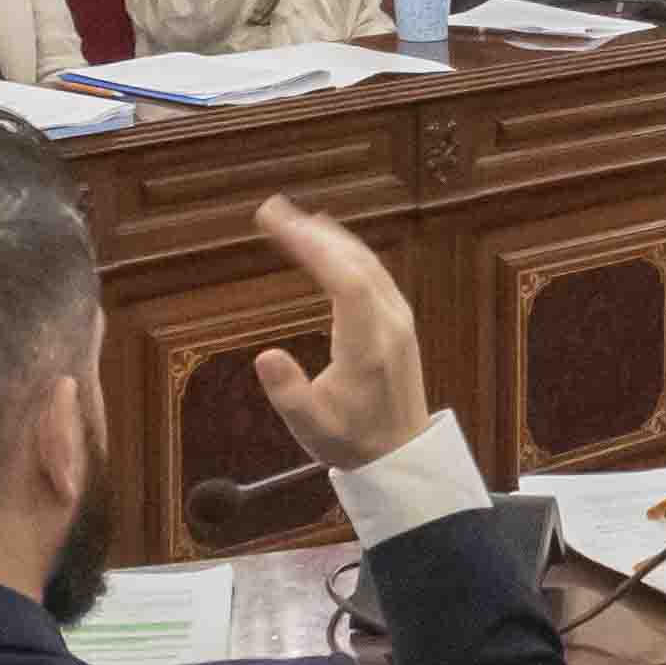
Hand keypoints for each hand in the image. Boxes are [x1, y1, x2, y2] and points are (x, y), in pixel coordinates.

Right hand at [246, 194, 432, 471]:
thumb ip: (288, 392)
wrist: (401, 454)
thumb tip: (264, 356)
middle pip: (355, 262)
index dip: (311, 246)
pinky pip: (375, 273)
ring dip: (331, 237)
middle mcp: (390, 323)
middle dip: (314, 232)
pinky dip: (348, 252)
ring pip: (368, 264)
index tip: (276, 223)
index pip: (343, 280)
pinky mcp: (400, 322)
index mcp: (367, 345)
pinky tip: (330, 244)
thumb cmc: (351, 440)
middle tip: (273, 210)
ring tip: (295, 219)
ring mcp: (399, 320)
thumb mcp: (311, 427)